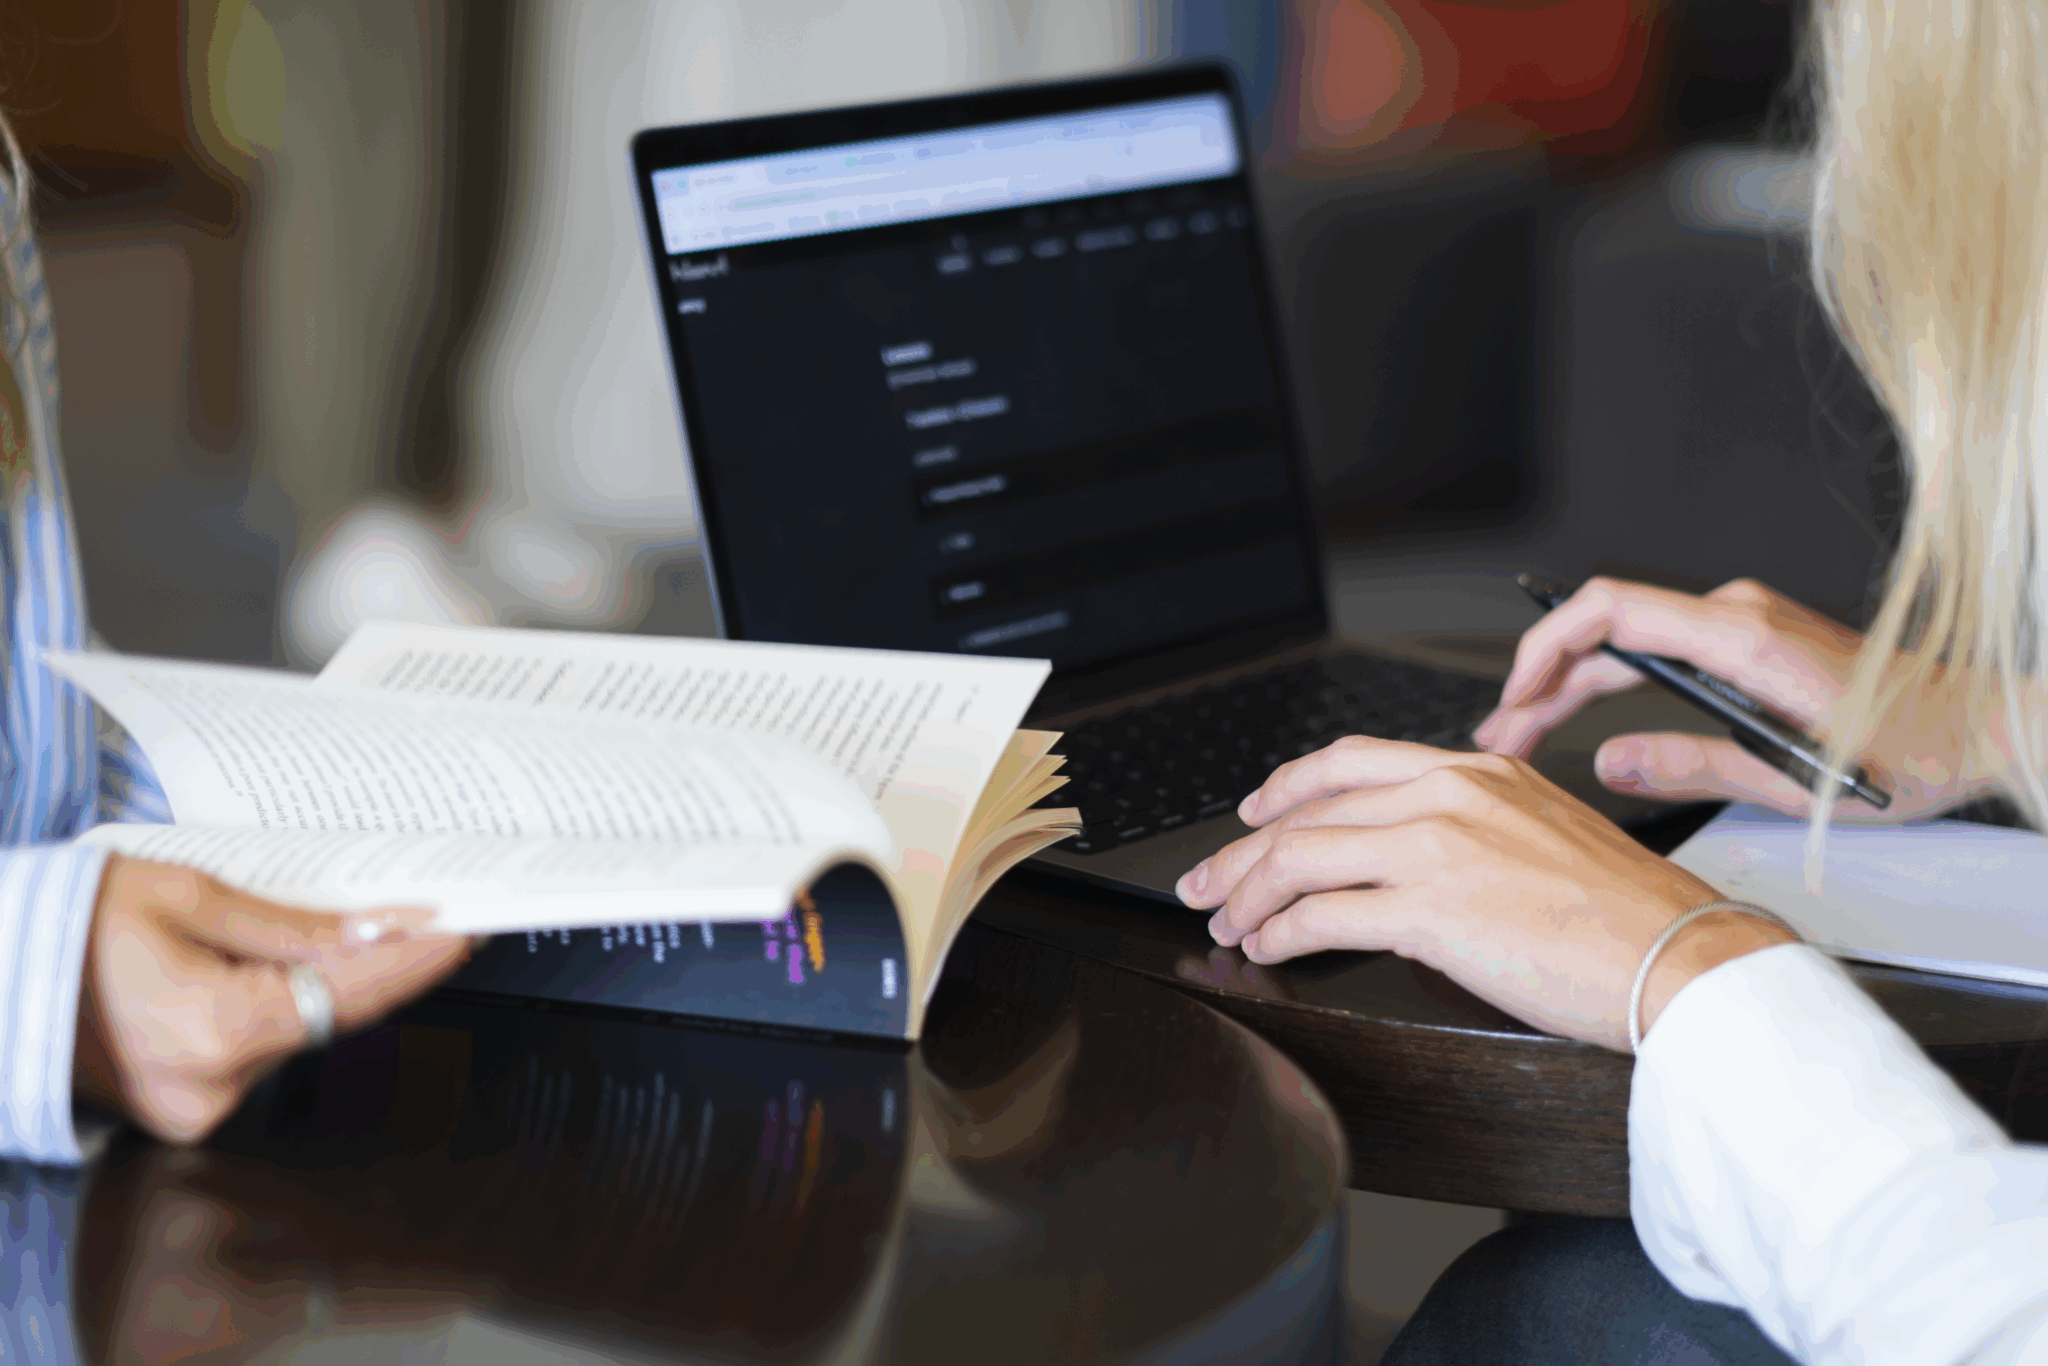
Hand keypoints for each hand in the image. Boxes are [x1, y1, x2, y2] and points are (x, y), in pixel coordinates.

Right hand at [72, 856, 468, 1144]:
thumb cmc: (67, 924)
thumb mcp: (186, 897)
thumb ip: (288, 925)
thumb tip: (372, 932)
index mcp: (212, 1028)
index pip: (350, 991)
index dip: (415, 959)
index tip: (464, 930)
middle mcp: (209, 1086)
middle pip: (329, 1014)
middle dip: (375, 964)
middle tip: (424, 916)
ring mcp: (195, 1108)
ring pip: (295, 1033)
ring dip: (319, 984)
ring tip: (334, 930)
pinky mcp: (185, 1110)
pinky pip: (257, 1050)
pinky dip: (276, 1009)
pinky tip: (283, 970)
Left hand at [1177, 738, 1797, 1051]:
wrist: (1680, 955)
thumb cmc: (1626, 915)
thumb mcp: (1543, 835)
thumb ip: (1472, 829)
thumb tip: (1405, 866)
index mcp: (1479, 769)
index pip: (1351, 762)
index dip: (1286, 788)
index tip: (1251, 816)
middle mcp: (1450, 793)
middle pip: (1309, 811)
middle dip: (1240, 851)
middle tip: (1205, 881)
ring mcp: (1437, 847)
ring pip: (1299, 857)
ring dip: (1246, 894)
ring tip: (1224, 921)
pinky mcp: (1430, 908)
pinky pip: (1319, 915)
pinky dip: (1278, 932)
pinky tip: (1266, 947)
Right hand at [1472, 576, 1981, 820]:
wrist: (1978, 725)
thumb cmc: (1911, 752)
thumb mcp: (1795, 783)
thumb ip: (1693, 767)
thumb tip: (1609, 764)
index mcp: (1742, 639)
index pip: (1611, 611)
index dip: (1545, 646)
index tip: (1513, 696)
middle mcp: (1737, 614)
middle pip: (1606, 630)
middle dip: (1542, 681)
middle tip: (1501, 737)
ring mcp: (1742, 621)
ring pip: (1627, 641)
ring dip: (1571, 683)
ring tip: (1527, 732)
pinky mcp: (1748, 637)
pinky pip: (1658, 647)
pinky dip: (1610, 679)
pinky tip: (1584, 713)